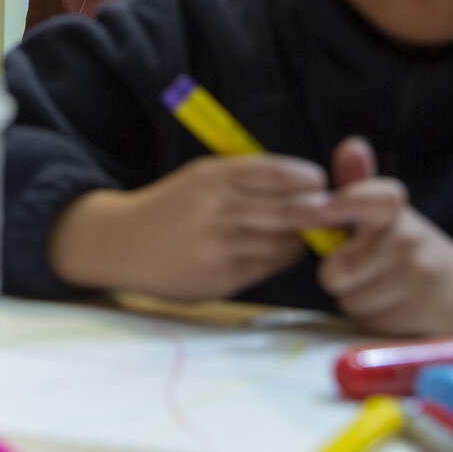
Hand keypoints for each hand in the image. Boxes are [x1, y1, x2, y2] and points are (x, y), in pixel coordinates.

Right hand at [49, 155, 329, 300]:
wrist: (122, 243)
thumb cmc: (171, 206)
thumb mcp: (200, 178)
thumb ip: (246, 180)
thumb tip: (307, 188)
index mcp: (212, 177)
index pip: (277, 173)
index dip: (307, 178)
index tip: (317, 182)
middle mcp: (217, 210)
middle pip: (291, 211)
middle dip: (318, 212)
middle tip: (330, 212)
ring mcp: (219, 247)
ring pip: (285, 243)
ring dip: (298, 239)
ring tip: (294, 233)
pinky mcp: (221, 278)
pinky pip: (269, 267)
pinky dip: (279, 258)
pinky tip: (271, 251)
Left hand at [315, 138, 452, 335]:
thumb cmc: (409, 247)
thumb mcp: (387, 214)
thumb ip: (359, 183)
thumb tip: (351, 144)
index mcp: (394, 211)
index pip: (372, 198)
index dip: (345, 203)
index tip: (325, 208)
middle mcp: (408, 239)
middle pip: (337, 271)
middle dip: (338, 278)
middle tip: (360, 270)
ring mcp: (417, 275)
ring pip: (351, 299)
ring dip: (357, 300)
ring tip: (382, 287)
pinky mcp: (422, 310)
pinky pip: (370, 321)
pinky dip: (375, 319)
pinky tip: (395, 306)